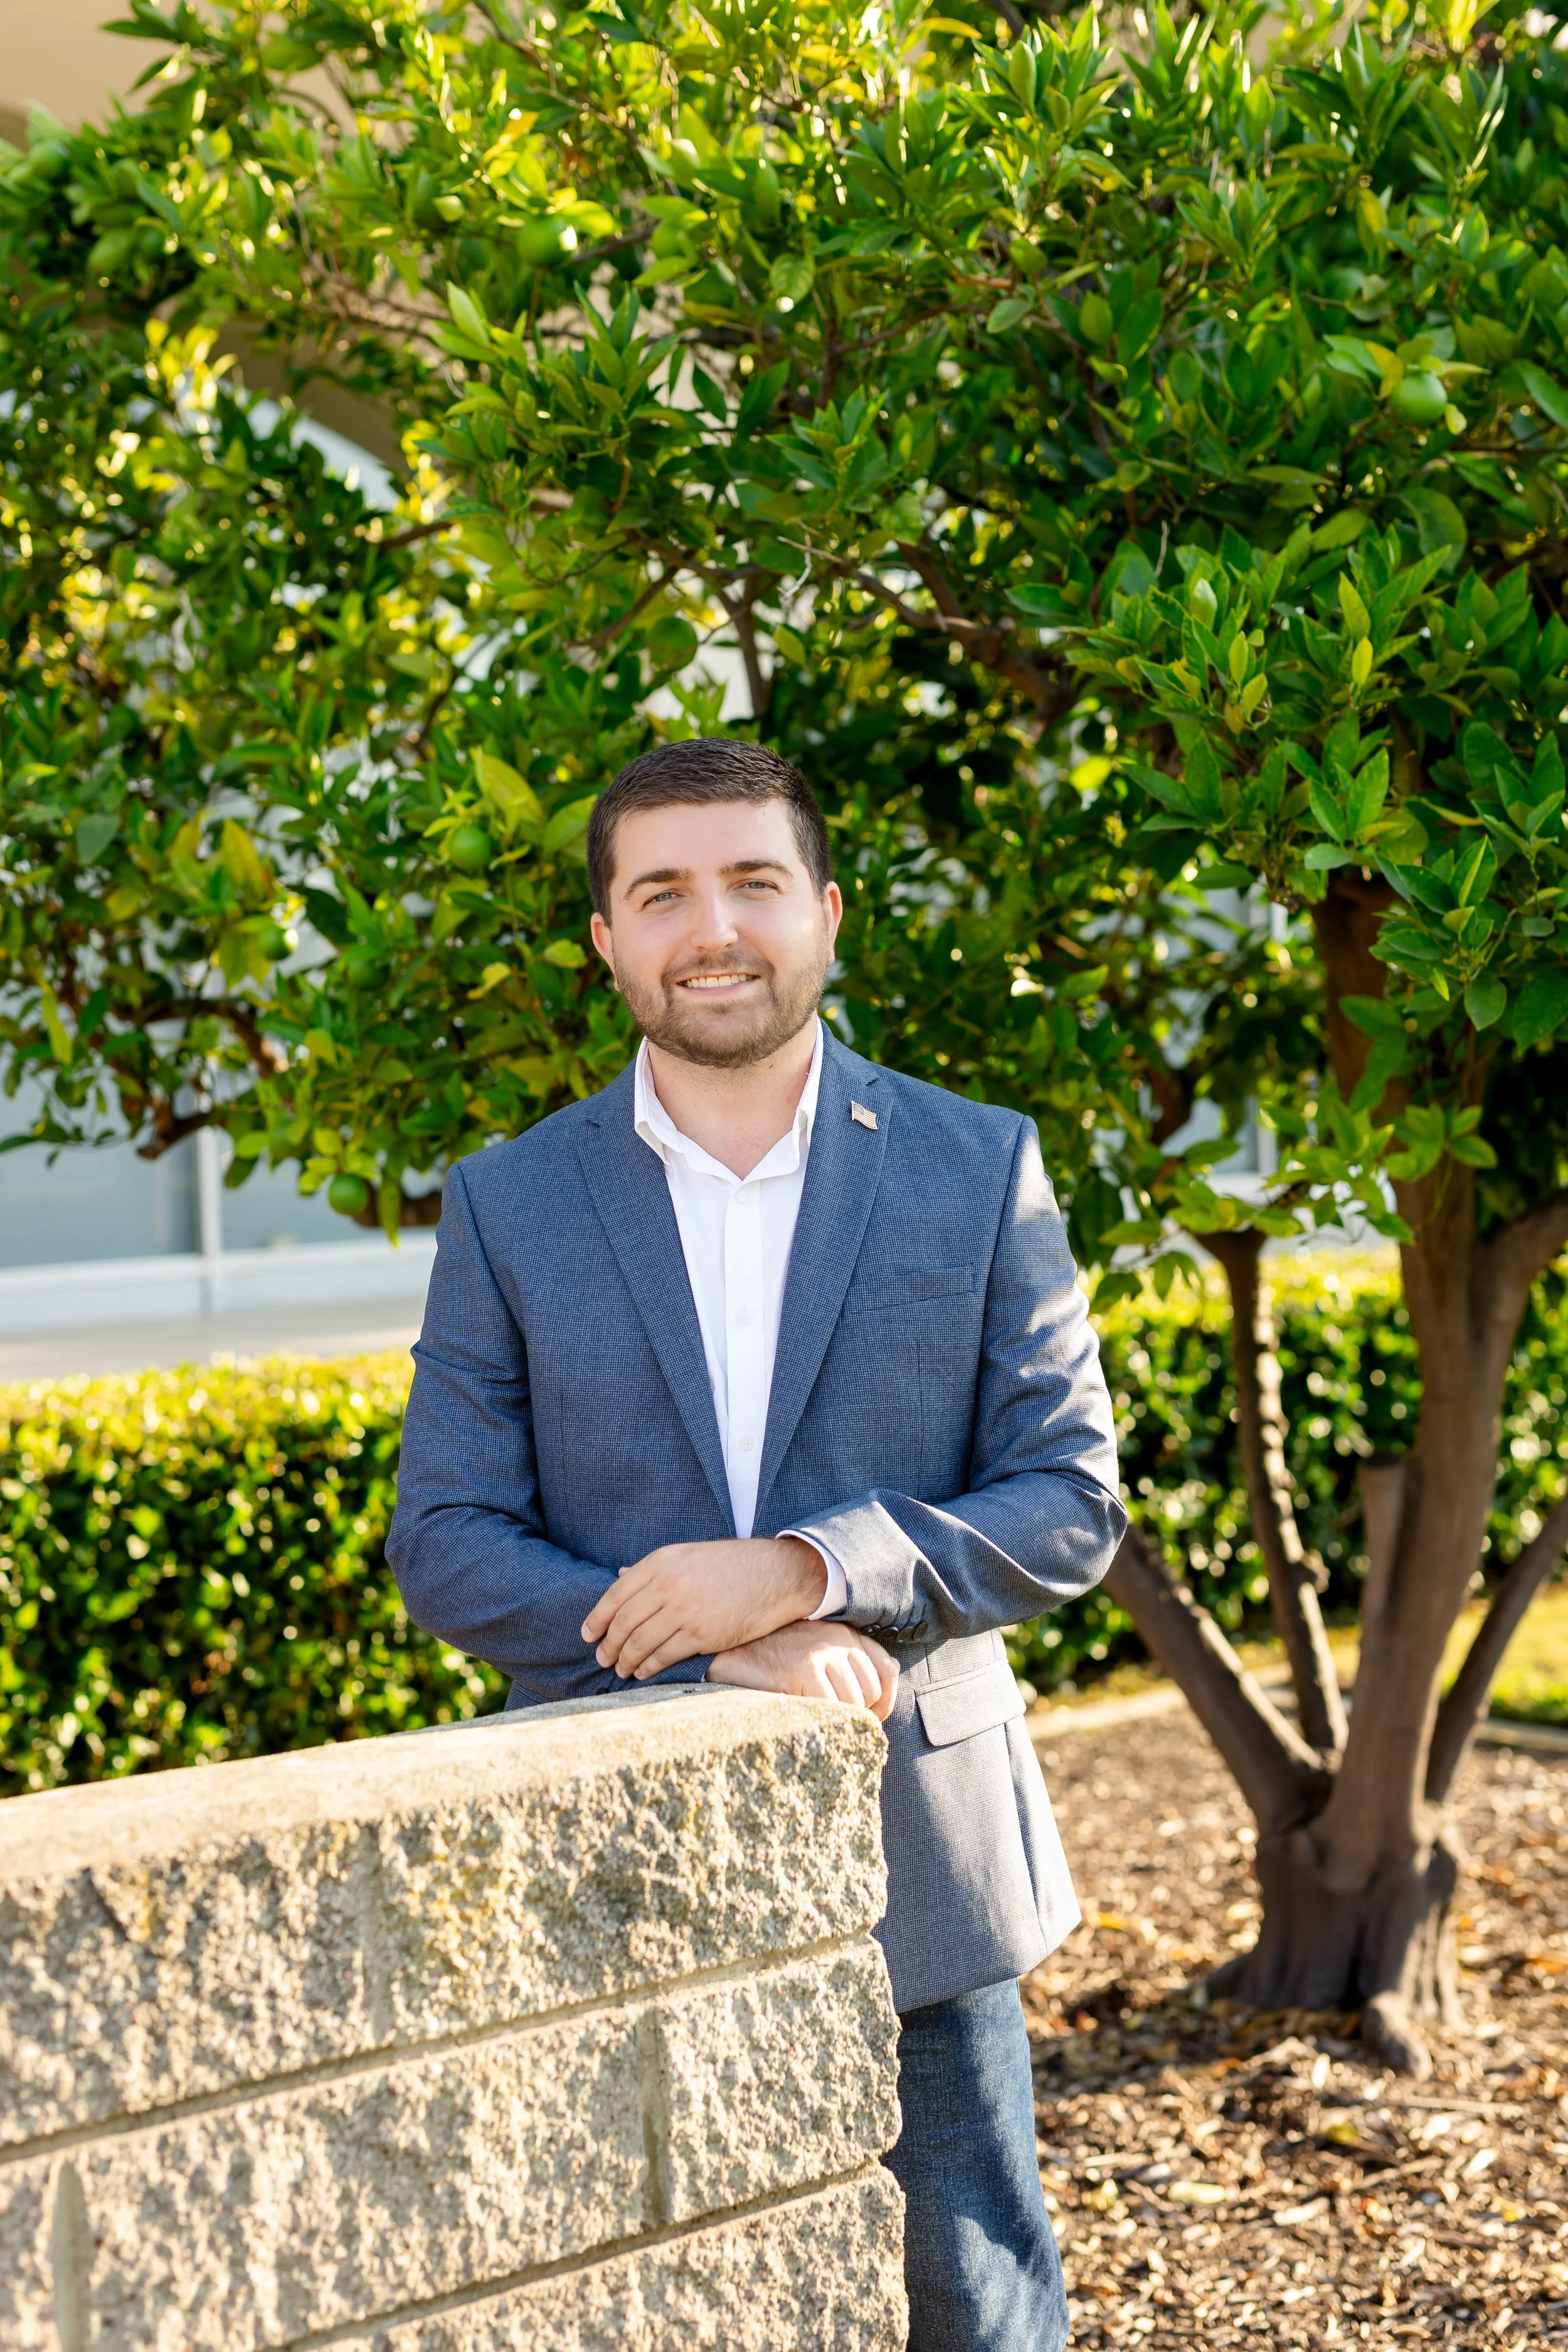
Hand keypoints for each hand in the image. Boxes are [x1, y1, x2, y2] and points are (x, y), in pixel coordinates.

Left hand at [581, 1535, 827, 1681]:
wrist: (775, 1574)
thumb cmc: (730, 1565)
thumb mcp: (687, 1555)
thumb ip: (653, 1570)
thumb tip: (618, 1576)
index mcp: (661, 1561)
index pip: (615, 1595)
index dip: (596, 1619)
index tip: (588, 1634)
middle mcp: (668, 1585)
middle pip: (623, 1623)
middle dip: (608, 1645)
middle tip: (602, 1657)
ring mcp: (684, 1611)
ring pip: (639, 1643)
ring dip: (625, 1660)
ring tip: (620, 1669)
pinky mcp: (702, 1635)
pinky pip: (663, 1657)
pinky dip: (648, 1668)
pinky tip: (643, 1672)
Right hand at [707, 1622, 899, 1722]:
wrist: (731, 1654)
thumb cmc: (773, 1662)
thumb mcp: (816, 1656)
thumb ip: (846, 1669)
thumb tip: (878, 1710)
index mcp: (844, 1634)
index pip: (887, 1669)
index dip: (884, 1701)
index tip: (872, 1718)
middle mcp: (838, 1639)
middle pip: (871, 1691)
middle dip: (858, 1715)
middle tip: (836, 1725)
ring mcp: (821, 1652)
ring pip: (853, 1703)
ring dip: (839, 1720)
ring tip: (815, 1720)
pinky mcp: (802, 1668)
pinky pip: (830, 1707)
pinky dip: (822, 1720)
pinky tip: (803, 1717)